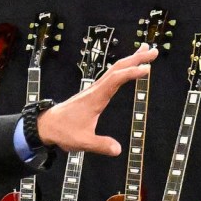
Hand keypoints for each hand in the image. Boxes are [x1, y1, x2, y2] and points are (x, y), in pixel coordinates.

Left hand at [37, 46, 156, 156]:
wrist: (47, 125)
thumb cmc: (63, 131)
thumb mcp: (82, 141)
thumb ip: (100, 145)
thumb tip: (117, 150)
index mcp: (95, 98)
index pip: (115, 80)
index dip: (131, 73)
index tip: (146, 68)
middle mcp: (96, 89)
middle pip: (117, 68)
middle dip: (136, 58)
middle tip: (153, 51)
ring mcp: (94, 89)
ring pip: (114, 69)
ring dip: (130, 60)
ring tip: (145, 51)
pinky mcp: (94, 92)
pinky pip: (111, 76)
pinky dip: (122, 69)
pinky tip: (127, 68)